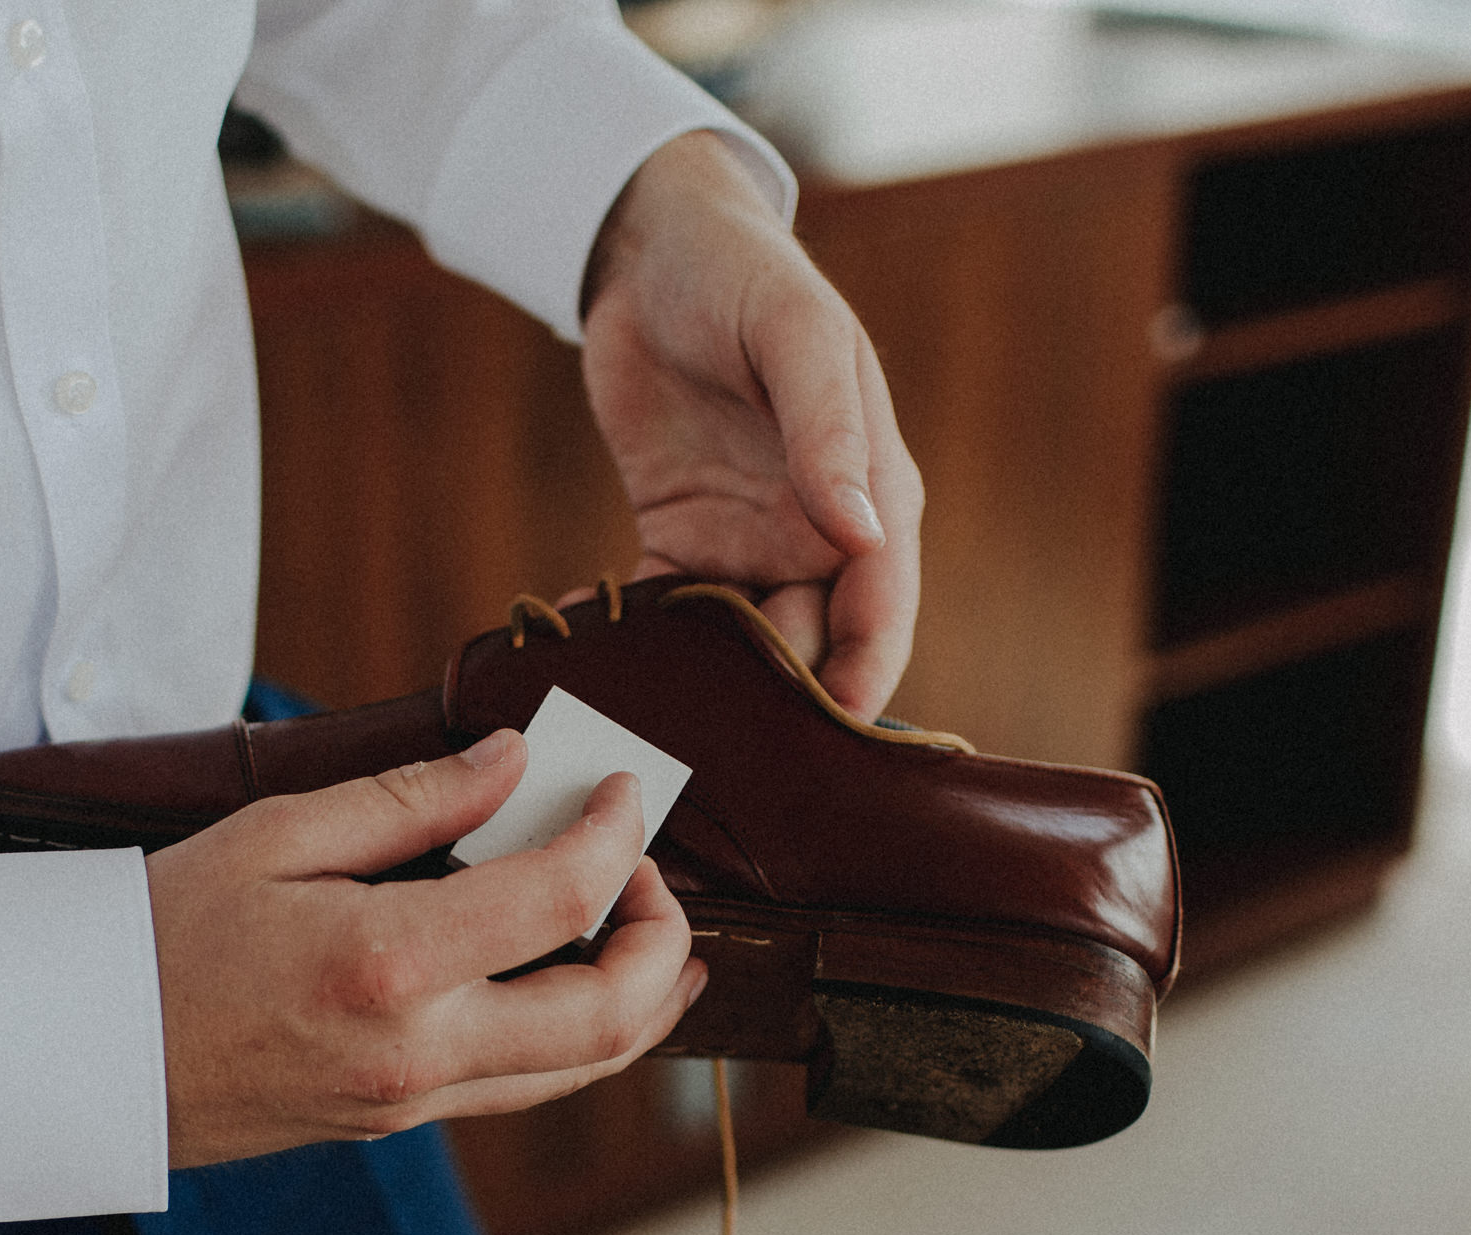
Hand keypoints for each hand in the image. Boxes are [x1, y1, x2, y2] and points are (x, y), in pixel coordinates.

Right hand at [145, 730, 703, 1166]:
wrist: (82, 1053)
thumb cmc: (161, 929)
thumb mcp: (276, 834)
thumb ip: (411, 800)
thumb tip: (514, 761)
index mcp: (384, 964)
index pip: (562, 901)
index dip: (616, 837)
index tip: (618, 790)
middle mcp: (415, 1051)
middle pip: (607, 1016)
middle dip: (661, 938)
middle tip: (647, 870)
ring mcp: (412, 1102)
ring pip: (581, 1068)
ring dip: (641, 999)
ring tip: (654, 931)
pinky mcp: (400, 1121)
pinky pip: (525, 1085)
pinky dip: (580, 1033)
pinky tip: (580, 980)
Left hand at [580, 131, 923, 718]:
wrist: (652, 249)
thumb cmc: (744, 274)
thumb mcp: (795, 335)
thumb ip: (829, 431)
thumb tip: (863, 531)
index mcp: (872, 491)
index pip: (882, 605)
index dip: (864, 675)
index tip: (833, 732)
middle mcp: (818, 533)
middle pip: (811, 645)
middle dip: (773, 703)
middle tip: (715, 748)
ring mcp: (750, 544)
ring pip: (739, 646)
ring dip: (701, 687)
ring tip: (642, 719)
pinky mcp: (683, 541)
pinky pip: (665, 617)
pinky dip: (634, 646)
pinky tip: (588, 660)